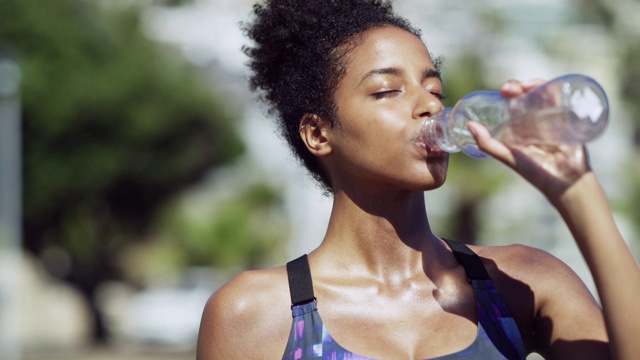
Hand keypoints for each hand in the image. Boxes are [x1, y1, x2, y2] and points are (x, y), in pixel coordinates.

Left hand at [467, 79, 591, 200]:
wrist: (566, 182)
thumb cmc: (536, 172)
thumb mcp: (508, 156)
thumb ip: (488, 144)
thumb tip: (469, 125)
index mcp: (521, 127)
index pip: (512, 104)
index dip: (506, 95)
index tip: (501, 92)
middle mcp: (537, 120)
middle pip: (527, 95)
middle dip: (517, 87)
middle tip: (509, 89)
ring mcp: (553, 117)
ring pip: (544, 94)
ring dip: (534, 85)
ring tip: (525, 86)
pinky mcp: (569, 117)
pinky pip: (563, 99)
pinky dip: (555, 89)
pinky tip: (547, 88)